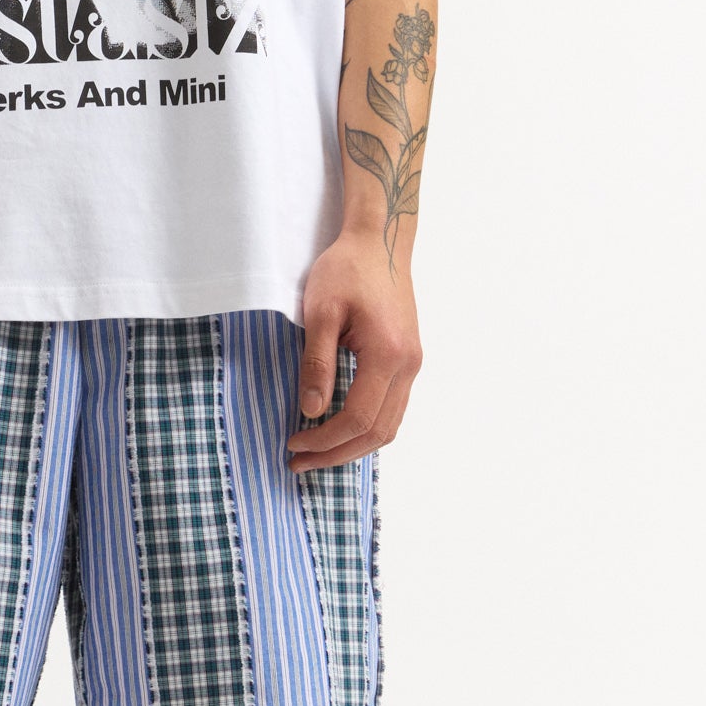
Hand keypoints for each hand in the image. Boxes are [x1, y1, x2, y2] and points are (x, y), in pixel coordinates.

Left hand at [285, 231, 421, 470]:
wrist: (378, 243)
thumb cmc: (346, 270)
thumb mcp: (321, 311)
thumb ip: (316, 363)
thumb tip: (312, 411)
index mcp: (387, 355)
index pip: (358, 419)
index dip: (325, 440)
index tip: (293, 443)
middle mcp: (408, 366)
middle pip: (379, 433)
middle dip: (338, 454)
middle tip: (300, 462)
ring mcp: (412, 364)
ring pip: (390, 425)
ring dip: (354, 446)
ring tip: (317, 453)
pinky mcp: (408, 360)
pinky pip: (392, 408)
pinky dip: (367, 428)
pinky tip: (340, 429)